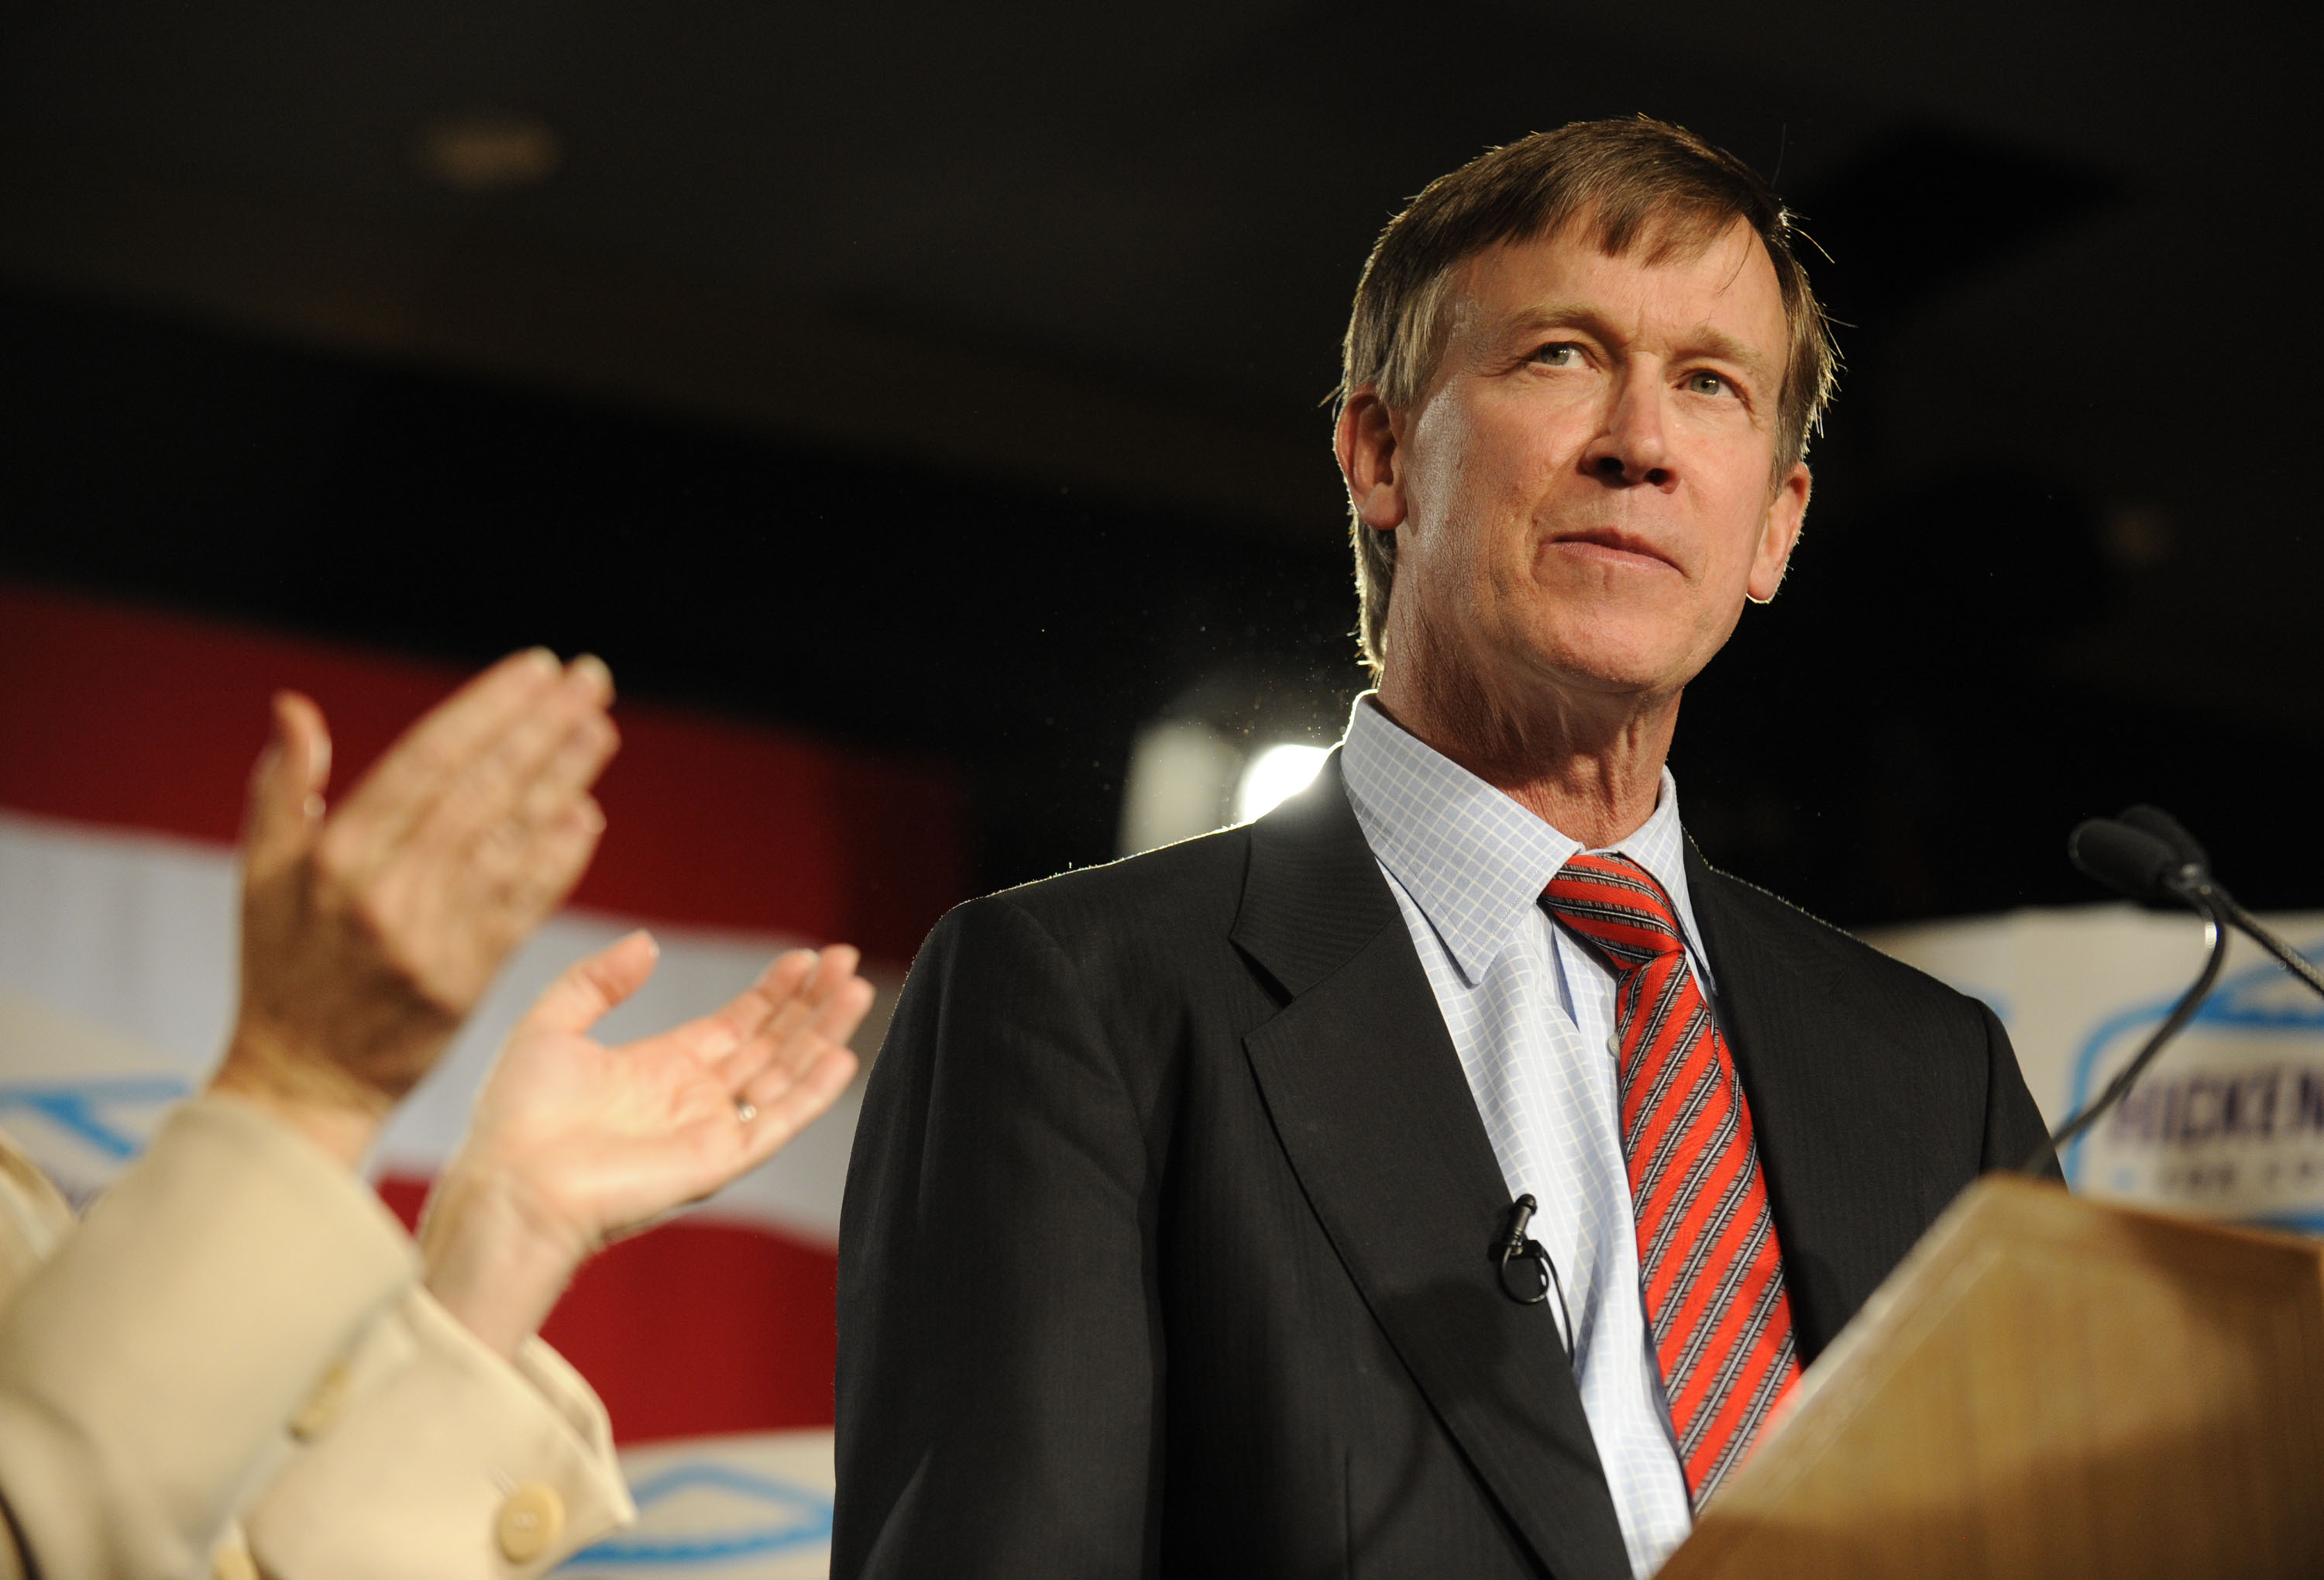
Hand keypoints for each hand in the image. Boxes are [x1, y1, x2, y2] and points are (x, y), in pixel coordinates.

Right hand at [209, 650, 618, 1165]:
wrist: (304, 1080)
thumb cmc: (282, 967)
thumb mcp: (259, 876)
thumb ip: (284, 789)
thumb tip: (295, 706)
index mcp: (335, 857)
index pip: (427, 762)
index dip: (488, 711)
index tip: (536, 668)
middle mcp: (387, 892)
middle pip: (482, 791)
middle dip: (543, 728)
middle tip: (593, 679)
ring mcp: (434, 938)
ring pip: (513, 840)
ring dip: (564, 779)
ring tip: (600, 728)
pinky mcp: (471, 979)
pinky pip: (526, 905)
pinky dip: (559, 857)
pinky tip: (588, 813)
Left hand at [419, 931, 872, 1356]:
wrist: (511, 1188)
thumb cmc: (517, 1120)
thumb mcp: (550, 1026)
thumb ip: (598, 980)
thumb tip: (649, 943)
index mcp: (660, 1070)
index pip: (737, 1025)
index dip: (772, 992)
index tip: (805, 957)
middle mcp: (693, 1100)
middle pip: (771, 1045)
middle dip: (810, 1003)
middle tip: (846, 960)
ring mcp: (710, 1131)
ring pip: (785, 1076)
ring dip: (823, 1034)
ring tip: (856, 990)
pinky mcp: (717, 1161)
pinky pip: (777, 1123)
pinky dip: (813, 1093)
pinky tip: (842, 1057)